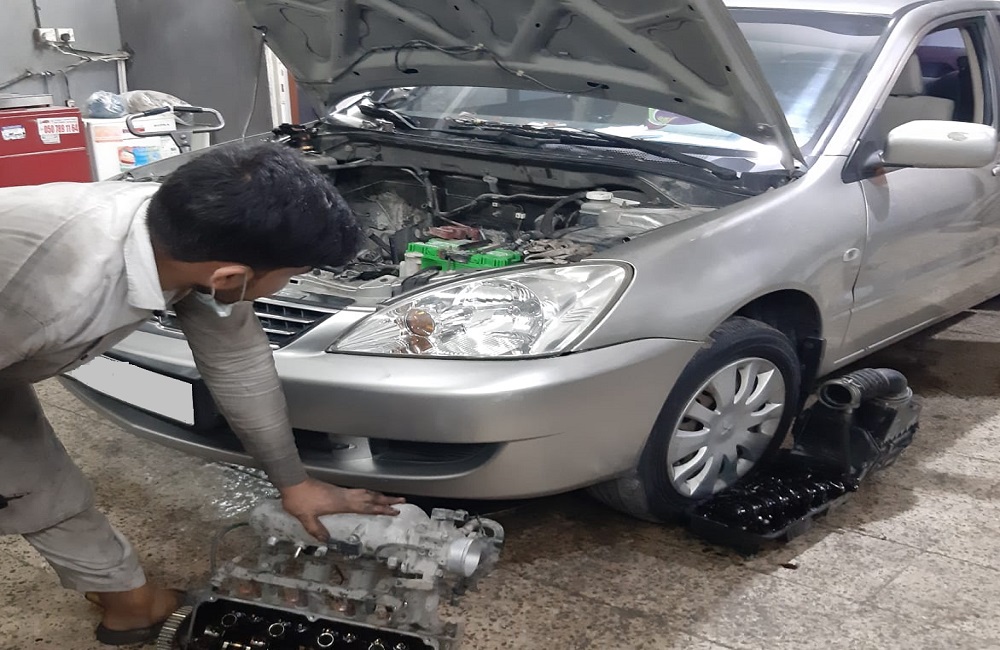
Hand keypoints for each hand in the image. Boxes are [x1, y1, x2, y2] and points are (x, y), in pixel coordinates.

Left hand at [280, 478, 405, 540]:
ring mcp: (341, 492)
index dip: (380, 509)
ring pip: (365, 493)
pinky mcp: (337, 490)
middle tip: (401, 502)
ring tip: (390, 498)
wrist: (293, 482)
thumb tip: (326, 540)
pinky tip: (369, 496)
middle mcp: (344, 496)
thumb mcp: (305, 518)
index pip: (366, 507)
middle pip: (370, 498)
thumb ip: (316, 529)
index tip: (394, 510)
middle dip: (386, 501)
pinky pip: (358, 492)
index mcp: (341, 503)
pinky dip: (368, 494)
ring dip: (379, 496)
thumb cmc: (300, 500)